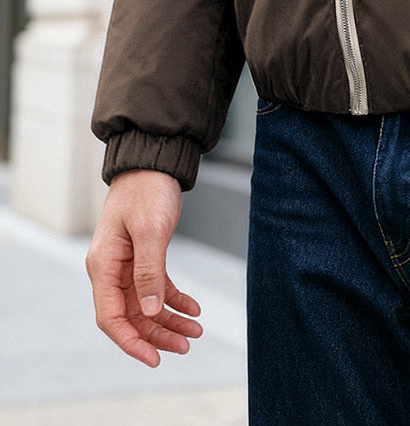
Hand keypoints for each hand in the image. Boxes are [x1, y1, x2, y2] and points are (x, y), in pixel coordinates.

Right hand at [85, 170, 201, 366]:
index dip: (131, 342)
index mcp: (103, 266)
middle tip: (186, 346)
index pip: (110, 318)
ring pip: (145, 305)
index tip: (154, 359)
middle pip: (131, 316)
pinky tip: (193, 308)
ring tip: (195, 332)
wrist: (154, 161)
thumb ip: (149, 272)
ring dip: (169, 321)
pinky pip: (157, 288)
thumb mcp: (150, 231)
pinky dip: (174, 300)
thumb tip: (150, 312)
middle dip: (157, 335)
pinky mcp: (143, 257)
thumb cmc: (147, 190)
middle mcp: (111, 270)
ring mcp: (126, 265)